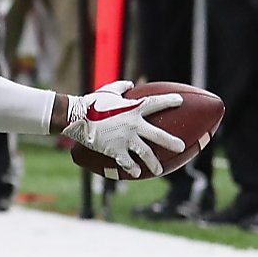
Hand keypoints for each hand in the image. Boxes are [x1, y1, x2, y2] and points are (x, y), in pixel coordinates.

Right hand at [61, 81, 186, 178]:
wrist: (76, 116)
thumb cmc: (92, 101)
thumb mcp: (108, 90)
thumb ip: (122, 87)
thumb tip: (131, 83)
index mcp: (133, 108)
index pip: (156, 103)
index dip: (169, 101)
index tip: (180, 101)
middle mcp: (133, 124)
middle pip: (158, 135)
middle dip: (172, 142)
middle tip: (181, 147)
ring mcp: (125, 138)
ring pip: (145, 153)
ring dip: (153, 163)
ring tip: (159, 170)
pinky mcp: (115, 149)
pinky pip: (127, 162)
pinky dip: (132, 168)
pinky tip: (136, 173)